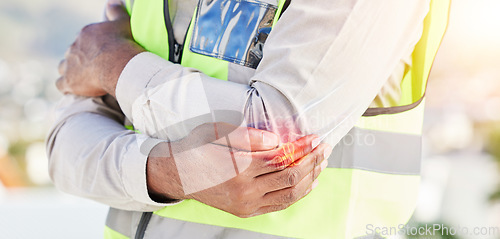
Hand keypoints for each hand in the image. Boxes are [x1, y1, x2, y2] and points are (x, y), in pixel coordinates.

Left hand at [56, 2, 143, 96]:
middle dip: (81, 60)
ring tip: (83, 79)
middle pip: (73, 53)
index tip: (101, 56)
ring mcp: (69, 64)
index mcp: (86, 34)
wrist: (118, 64)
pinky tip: (75, 90)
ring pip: (63, 67)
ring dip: (70, 72)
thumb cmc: (123, 44)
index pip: (84, 40)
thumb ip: (116, 12)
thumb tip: (113, 1)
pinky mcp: (69, 81)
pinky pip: (60, 84)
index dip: (91, 49)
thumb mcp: (123, 24)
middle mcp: (74, 47)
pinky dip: (67, 87)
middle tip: (95, 69)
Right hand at [147, 123, 331, 217]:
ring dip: (310, 178)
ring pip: (289, 194)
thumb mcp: (217, 132)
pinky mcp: (246, 211)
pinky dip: (298, 194)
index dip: (302, 148)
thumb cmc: (198, 148)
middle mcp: (244, 190)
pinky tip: (309, 183)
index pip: (281, 158)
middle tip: (324, 148)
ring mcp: (246, 204)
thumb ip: (247, 136)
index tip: (315, 138)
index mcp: (238, 167)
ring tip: (321, 163)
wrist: (177, 175)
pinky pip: (280, 204)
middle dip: (312, 161)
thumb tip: (277, 140)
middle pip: (289, 176)